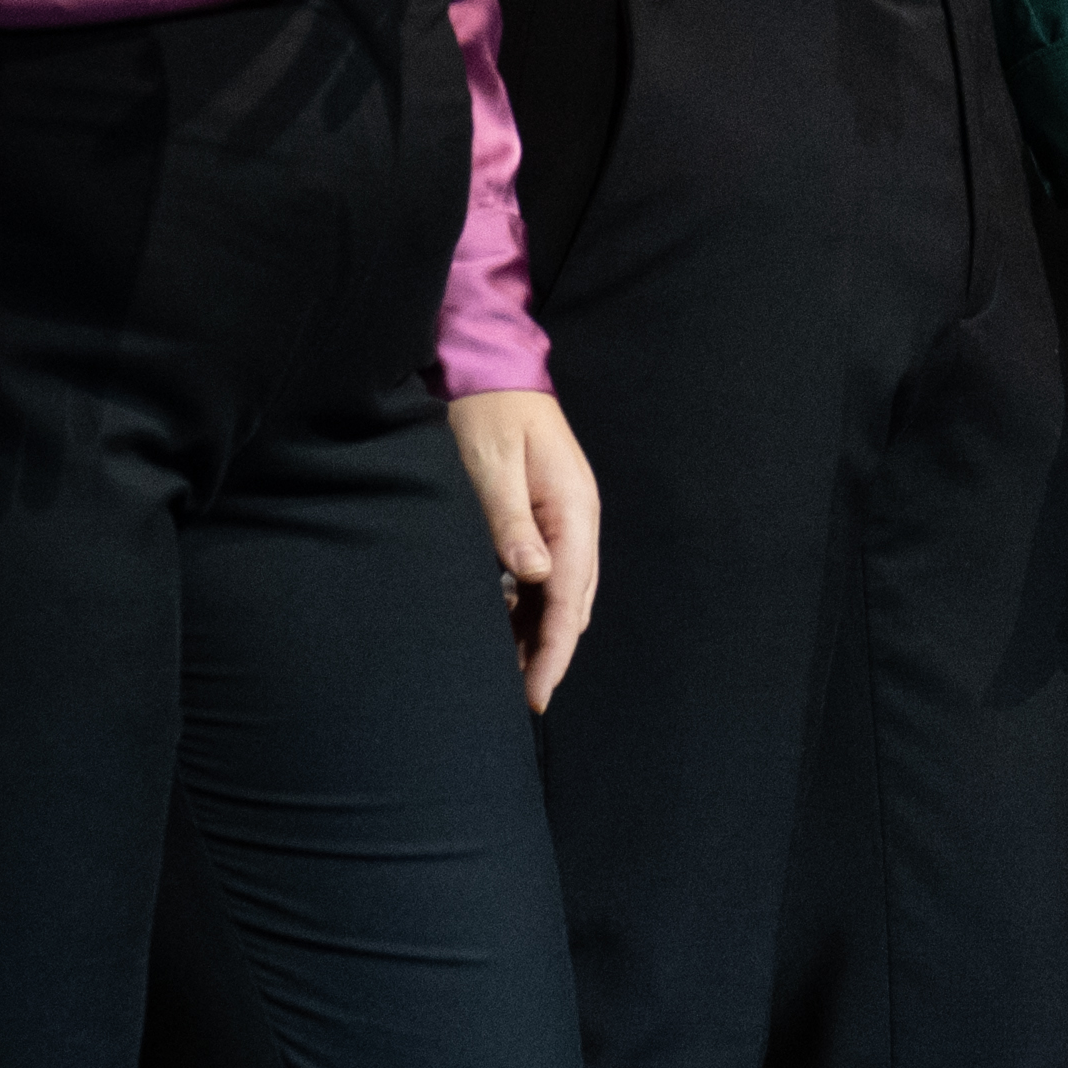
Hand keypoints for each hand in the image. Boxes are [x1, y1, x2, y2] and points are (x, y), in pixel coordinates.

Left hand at [449, 384, 606, 711]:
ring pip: (562, 594)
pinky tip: (507, 630)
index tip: (537, 694)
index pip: (569, 597)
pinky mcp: (548, 518)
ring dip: (540, 634)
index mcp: (574, 509)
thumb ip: (511, 521)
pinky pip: (547, 576)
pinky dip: (530, 609)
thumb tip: (534, 576)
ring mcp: (567, 519)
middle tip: (522, 699)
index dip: (553, 651)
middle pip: (573, 604)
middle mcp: (579, 519)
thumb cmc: (488, 412)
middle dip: (550, 654)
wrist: (492, 367)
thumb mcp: (491, 465)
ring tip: (511, 676)